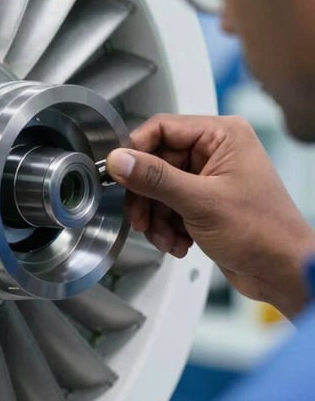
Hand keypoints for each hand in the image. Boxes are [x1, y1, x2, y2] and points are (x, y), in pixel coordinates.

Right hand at [106, 114, 314, 318]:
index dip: (136, 152)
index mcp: (222, 136)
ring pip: (158, 188)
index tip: (118, 173)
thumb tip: (120, 160)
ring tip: (166, 237)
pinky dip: (167, 227)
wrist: (283, 272)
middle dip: (147, 197)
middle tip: (141, 218)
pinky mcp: (204, 201)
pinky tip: (178, 242)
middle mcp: (215, 152)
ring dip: (156, 218)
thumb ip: (155, 179)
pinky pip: (168, 206)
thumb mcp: (200, 202)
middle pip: (155, 163)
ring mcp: (209, 178)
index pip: (161, 128)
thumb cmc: (263, 233)